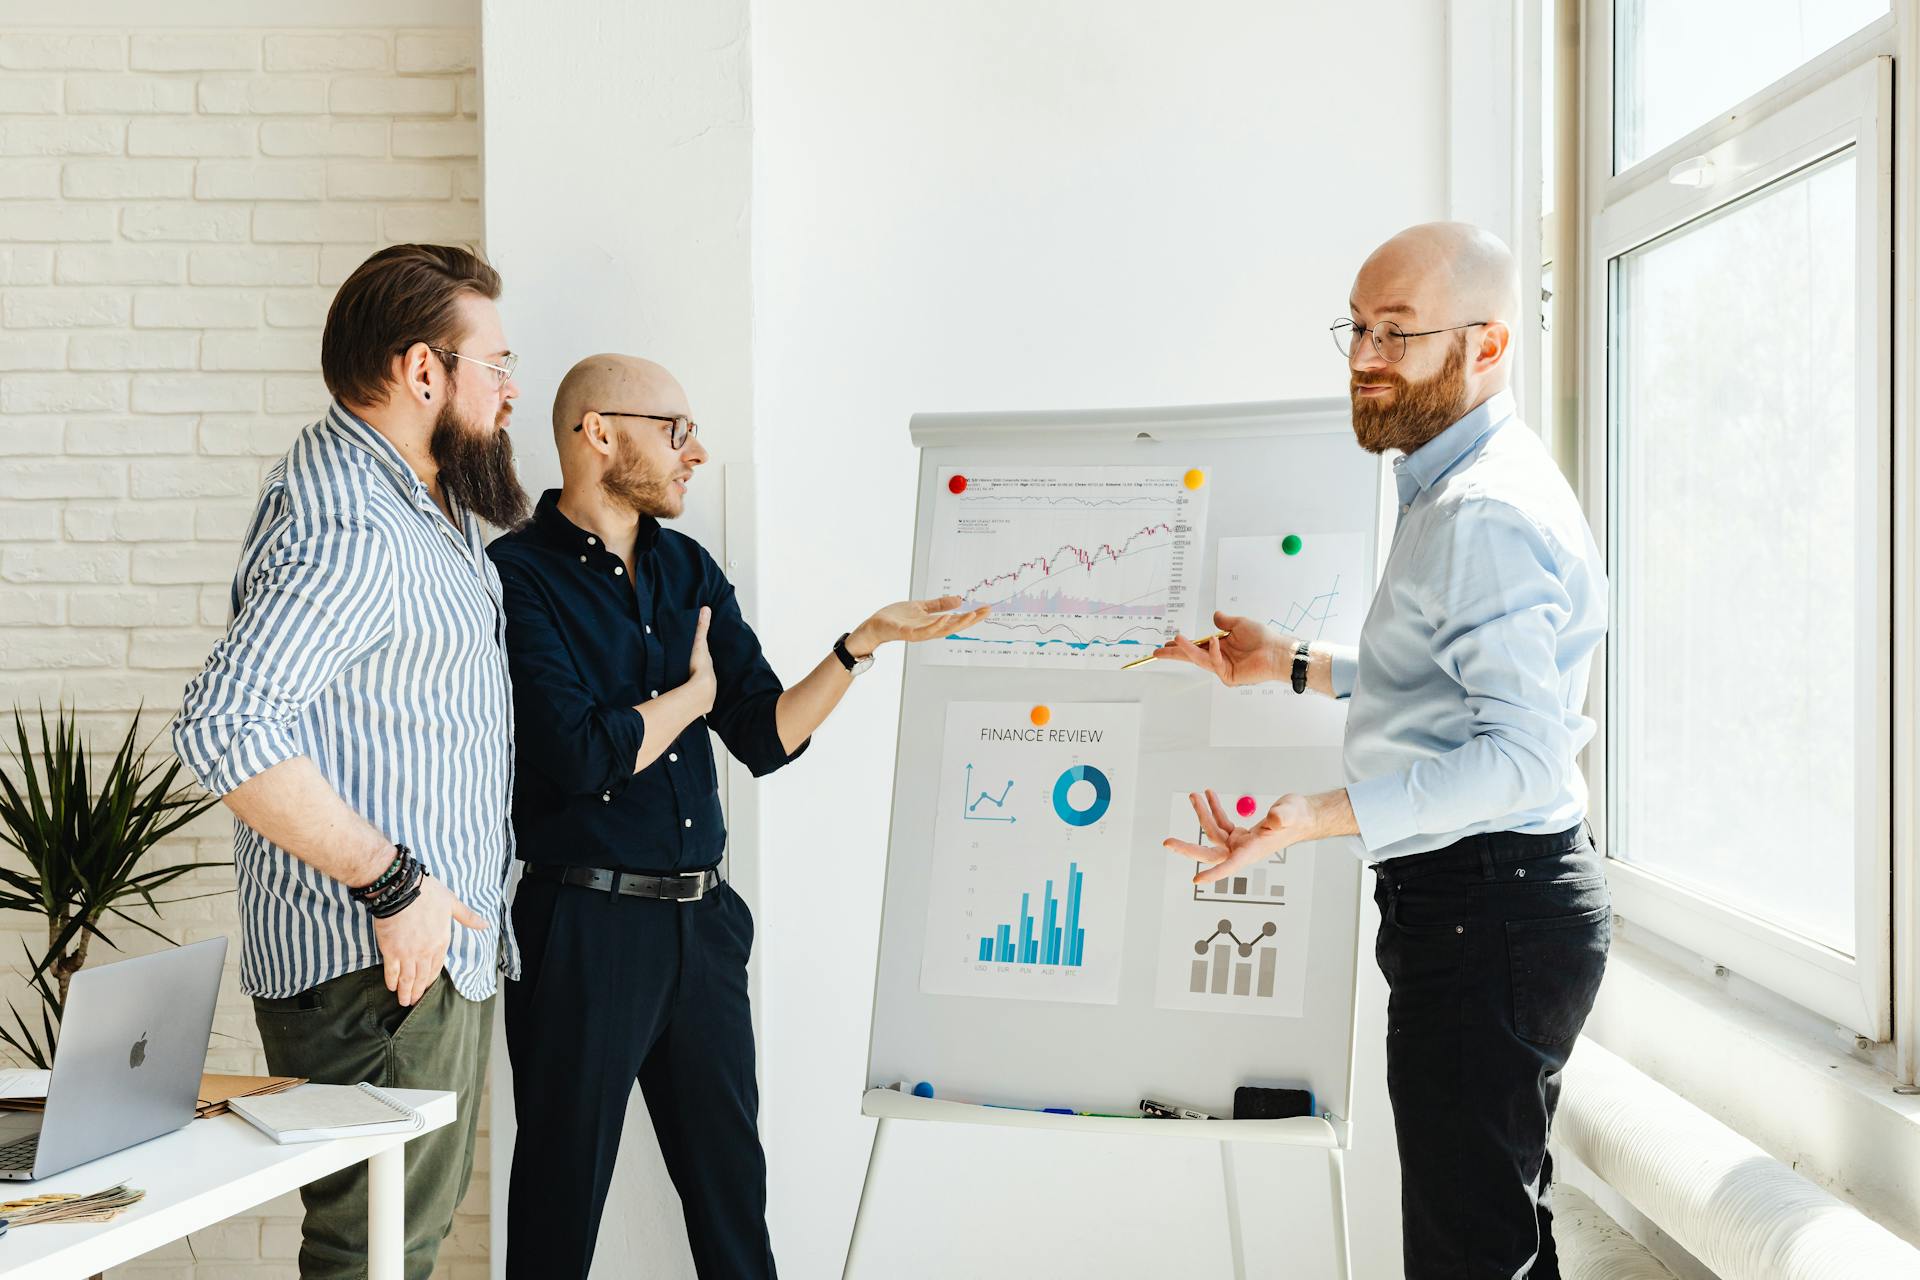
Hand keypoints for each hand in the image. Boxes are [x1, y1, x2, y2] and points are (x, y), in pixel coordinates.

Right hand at [372, 874, 486, 1005]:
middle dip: (417, 991)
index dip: (430, 979)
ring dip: (405, 991)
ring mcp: (408, 954)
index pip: (437, 966)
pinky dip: (392, 981)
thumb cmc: (428, 893)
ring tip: (403, 1001)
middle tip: (412, 1002)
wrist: (403, 890)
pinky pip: (392, 971)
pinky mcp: (391, 951)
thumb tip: (486, 925)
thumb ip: (468, 917)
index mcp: (442, 941)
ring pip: (408, 979)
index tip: (426, 987)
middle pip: (422, 977)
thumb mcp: (453, 903)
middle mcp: (426, 952)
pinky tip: (391, 987)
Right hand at [683, 606, 714, 714]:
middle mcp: (709, 678)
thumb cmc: (700, 667)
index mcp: (707, 664)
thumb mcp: (700, 644)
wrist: (700, 692)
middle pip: (702, 672)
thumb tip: (706, 609)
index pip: (705, 658)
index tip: (696, 653)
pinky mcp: (699, 703)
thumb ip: (701, 628)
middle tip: (690, 669)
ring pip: (698, 686)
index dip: (700, 655)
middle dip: (697, 671)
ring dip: (694, 686)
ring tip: (686, 686)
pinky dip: (690, 698)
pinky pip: (694, 699)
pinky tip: (686, 700)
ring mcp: (705, 691)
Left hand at [847, 595, 990, 654]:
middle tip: (985, 612)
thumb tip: (958, 600)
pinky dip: (936, 625)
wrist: (874, 626)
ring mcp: (919, 633)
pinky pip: (924, 631)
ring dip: (958, 624)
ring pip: (943, 631)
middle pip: (955, 627)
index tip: (986, 609)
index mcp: (933, 623)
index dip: (972, 616)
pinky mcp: (907, 632)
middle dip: (971, 620)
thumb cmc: (895, 618)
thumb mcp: (921, 606)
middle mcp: (929, 630)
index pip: (957, 620)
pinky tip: (946, 618)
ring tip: (971, 615)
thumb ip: (939, 604)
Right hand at [1151, 611, 1297, 687]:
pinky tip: (1214, 640)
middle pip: (1192, 656)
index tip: (1168, 641)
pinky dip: (1214, 651)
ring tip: (1174, 640)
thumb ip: (1225, 621)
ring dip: (1186, 650)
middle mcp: (1219, 658)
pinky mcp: (1229, 676)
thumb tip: (1215, 616)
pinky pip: (1216, 662)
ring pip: (1199, 659)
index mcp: (1220, 647)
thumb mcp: (1239, 623)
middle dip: (1174, 653)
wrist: (1276, 651)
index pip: (1196, 646)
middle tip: (1157, 652)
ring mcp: (1223, 668)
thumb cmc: (1262, 638)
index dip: (1182, 644)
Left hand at [1164, 790, 1329, 884]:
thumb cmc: (1298, 817)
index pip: (1230, 865)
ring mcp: (1240, 843)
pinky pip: (1221, 823)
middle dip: (1188, 847)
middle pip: (1210, 852)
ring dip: (1202, 813)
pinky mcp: (1239, 834)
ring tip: (1195, 795)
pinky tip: (1208, 796)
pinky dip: (1214, 809)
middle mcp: (1243, 849)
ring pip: (1212, 832)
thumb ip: (1282, 816)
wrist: (1302, 815)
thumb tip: (1275, 818)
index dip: (1214, 873)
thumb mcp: (1290, 812)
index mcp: (1253, 850)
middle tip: (1167, 842)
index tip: (1196, 880)